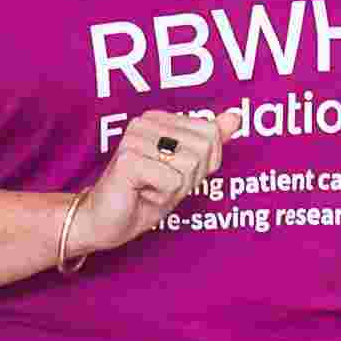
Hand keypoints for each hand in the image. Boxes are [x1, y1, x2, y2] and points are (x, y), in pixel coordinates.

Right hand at [67, 110, 225, 260]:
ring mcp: (135, 138)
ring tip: (149, 189)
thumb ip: (210, 144)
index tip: (171, 174)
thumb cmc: (143, 196)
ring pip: (189, 165)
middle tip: (159, 185)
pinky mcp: (127, 159)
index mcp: (160, 119)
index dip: (200, 166)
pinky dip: (161, 197)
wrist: (104, 222)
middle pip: (203, 149)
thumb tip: (236, 117)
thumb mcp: (185, 171)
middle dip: (189, 178)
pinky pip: (172, 181)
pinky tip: (140, 194)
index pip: (211, 136)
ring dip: (174, 189)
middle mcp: (146, 122)